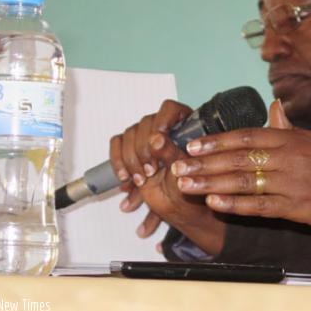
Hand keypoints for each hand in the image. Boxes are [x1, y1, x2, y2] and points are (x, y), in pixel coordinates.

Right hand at [109, 99, 227, 253]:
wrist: (186, 201)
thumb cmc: (193, 181)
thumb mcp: (187, 168)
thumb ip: (173, 152)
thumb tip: (157, 139)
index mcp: (185, 124)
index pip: (169, 109)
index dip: (162, 121)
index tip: (158, 142)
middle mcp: (164, 125)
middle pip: (145, 123)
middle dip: (144, 150)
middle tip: (151, 171)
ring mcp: (146, 136)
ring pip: (129, 134)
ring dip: (131, 159)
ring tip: (141, 180)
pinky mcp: (132, 148)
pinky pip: (117, 143)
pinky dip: (118, 160)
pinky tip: (125, 178)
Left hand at [171, 100, 310, 233]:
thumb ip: (294, 129)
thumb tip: (275, 110)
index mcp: (296, 139)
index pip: (248, 135)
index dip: (218, 140)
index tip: (194, 144)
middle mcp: (290, 157)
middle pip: (239, 156)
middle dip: (204, 161)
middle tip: (177, 164)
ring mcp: (293, 182)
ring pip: (243, 180)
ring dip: (211, 182)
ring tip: (185, 184)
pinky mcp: (298, 206)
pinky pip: (260, 205)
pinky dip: (235, 204)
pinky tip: (215, 203)